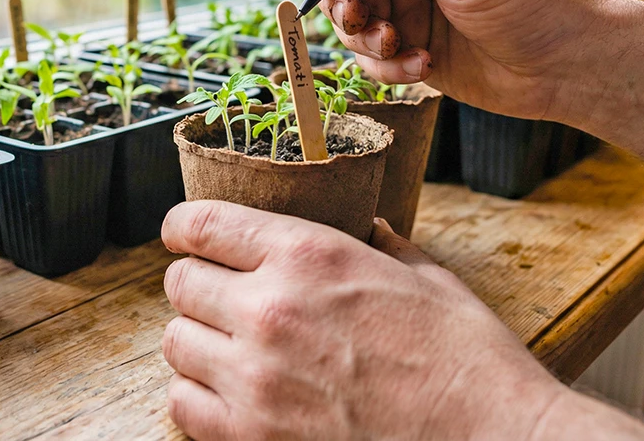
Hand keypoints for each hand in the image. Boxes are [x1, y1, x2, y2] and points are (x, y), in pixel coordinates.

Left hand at [160, 200, 565, 440]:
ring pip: (176, 342)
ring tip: (228, 347)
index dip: (183, 227)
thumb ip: (378, 243)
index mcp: (307, 255)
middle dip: (197, 285)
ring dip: (197, 340)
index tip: (183, 234)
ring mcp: (255, 377)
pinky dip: (197, 396)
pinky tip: (228, 393)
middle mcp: (269, 308)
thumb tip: (364, 225)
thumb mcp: (426, 276)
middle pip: (180, 283)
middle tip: (219, 297)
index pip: (201, 224)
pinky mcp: (253, 436)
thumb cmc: (467, 360)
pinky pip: (183, 405)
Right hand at [303, 0, 608, 120]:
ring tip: (397, 44)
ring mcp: (409, 3)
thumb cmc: (533, 0)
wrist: (565, 66)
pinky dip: (386, 65)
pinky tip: (422, 67)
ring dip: (364, 37)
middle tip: (357, 17)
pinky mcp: (410, 46)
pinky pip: (370, 56)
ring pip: (351, 17)